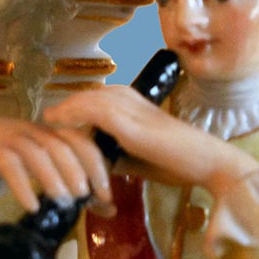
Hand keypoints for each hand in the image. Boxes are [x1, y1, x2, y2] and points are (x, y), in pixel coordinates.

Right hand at [0, 118, 111, 211]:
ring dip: (51, 178)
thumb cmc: (13, 157)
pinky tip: (31, 205)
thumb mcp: (44, 167)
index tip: (106, 194)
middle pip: (59, 145)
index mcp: (50, 133)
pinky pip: (7, 164)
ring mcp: (9, 137)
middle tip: (84, 197)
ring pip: (35, 153)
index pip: (80, 142)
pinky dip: (21, 186)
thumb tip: (109, 210)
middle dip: (76, 171)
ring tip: (62, 202)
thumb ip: (73, 185)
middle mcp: (33, 131)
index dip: (96, 166)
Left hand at [45, 86, 258, 194]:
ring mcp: (134, 110)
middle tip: (49, 116)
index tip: (61, 117)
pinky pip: (95, 113)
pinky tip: (59, 123)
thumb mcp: (140, 159)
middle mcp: (135, 101)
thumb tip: (93, 162)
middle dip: (71, 104)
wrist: (209, 163)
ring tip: (49, 119)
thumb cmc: (181, 163)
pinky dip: (75, 114)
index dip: (81, 105)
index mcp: (140, 106)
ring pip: (91, 100)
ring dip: (68, 108)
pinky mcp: (132, 124)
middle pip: (95, 95)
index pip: (103, 98)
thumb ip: (118, 155)